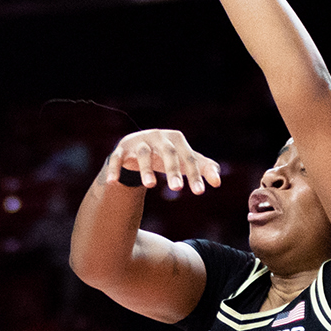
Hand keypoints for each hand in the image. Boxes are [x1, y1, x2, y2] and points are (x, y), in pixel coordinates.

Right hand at [105, 130, 220, 193]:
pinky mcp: (121, 150)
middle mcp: (158, 137)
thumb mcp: (185, 160)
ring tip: (151, 186)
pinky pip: (117, 159)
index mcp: (176, 139)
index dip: (195, 175)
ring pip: (144, 155)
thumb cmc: (167, 156)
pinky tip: (112, 183)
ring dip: (146, 170)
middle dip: (173, 170)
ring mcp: (139, 142)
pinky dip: (115, 169)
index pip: (188, 157)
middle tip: (177, 189)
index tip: (200, 193)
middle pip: (168, 153)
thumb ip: (202, 168)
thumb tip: (218, 181)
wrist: (138, 147)